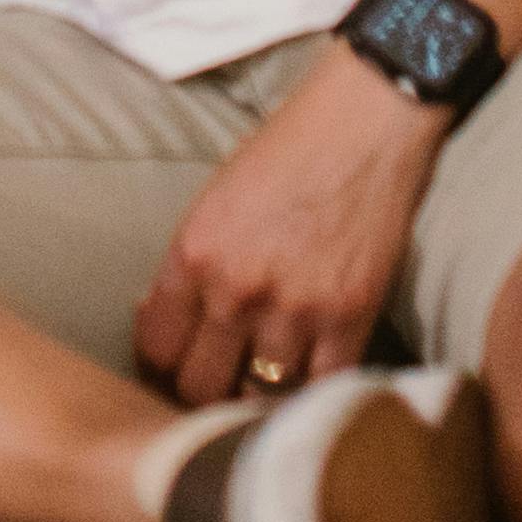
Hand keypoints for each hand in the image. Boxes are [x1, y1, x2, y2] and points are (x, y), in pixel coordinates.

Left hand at [131, 49, 443, 405]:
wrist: (365, 122)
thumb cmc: (287, 152)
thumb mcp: (214, 200)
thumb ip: (188, 266)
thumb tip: (159, 318)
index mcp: (193, 253)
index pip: (156, 351)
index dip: (164, 366)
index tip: (180, 363)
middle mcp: (237, 288)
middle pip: (199, 388)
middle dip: (204, 393)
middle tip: (221, 382)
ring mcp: (296, 308)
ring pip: (258, 399)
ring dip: (259, 398)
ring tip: (264, 386)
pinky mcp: (351, 318)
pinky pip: (322, 391)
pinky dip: (314, 396)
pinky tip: (310, 384)